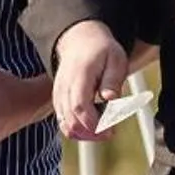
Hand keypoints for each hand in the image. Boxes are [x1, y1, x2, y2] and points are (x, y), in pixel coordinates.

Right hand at [51, 20, 133, 141]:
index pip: (79, 106)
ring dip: (85, 134)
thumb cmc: (102, 51)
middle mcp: (64, 86)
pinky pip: (63, 122)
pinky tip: (93, 125)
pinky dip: (78, 129)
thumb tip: (110, 98)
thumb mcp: (116, 59)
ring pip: (65, 124)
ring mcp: (59, 93)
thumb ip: (112, 80)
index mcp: (80, 75)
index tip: (111, 130)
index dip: (94, 124)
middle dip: (92, 134)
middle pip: (71, 120)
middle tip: (110, 132)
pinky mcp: (58, 99)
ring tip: (102, 129)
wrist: (80, 40)